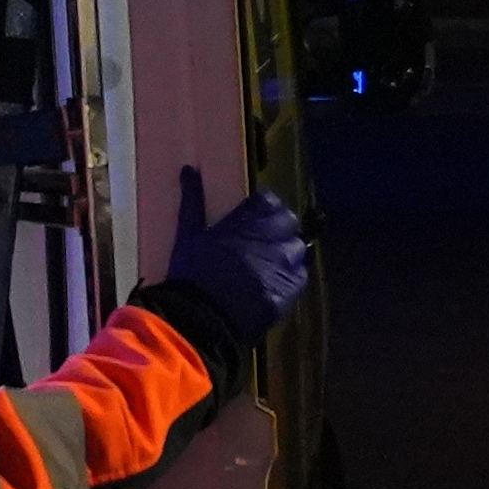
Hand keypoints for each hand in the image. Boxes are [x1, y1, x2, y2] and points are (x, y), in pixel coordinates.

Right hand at [161, 165, 312, 338]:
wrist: (202, 318)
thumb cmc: (192, 273)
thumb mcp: (189, 234)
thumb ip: (193, 201)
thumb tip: (189, 170)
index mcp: (252, 218)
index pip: (268, 201)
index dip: (259, 212)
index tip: (248, 223)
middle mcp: (276, 235)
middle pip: (287, 222)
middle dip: (276, 230)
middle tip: (256, 246)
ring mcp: (287, 262)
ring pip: (296, 249)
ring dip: (284, 255)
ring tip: (263, 269)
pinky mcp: (292, 287)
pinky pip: (299, 276)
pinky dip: (287, 279)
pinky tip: (269, 287)